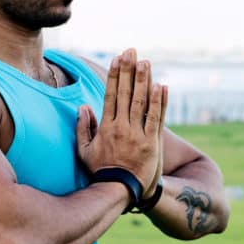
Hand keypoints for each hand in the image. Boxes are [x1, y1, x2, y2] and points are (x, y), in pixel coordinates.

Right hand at [76, 49, 164, 193]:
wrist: (119, 191)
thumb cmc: (101, 172)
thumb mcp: (84, 151)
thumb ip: (82, 128)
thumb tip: (82, 107)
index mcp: (106, 127)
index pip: (111, 95)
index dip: (115, 76)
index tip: (117, 59)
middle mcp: (121, 127)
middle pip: (126, 93)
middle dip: (128, 70)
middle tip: (131, 51)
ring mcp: (137, 134)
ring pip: (141, 102)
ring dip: (144, 80)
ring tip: (145, 62)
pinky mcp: (152, 142)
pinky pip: (156, 118)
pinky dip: (159, 101)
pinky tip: (161, 86)